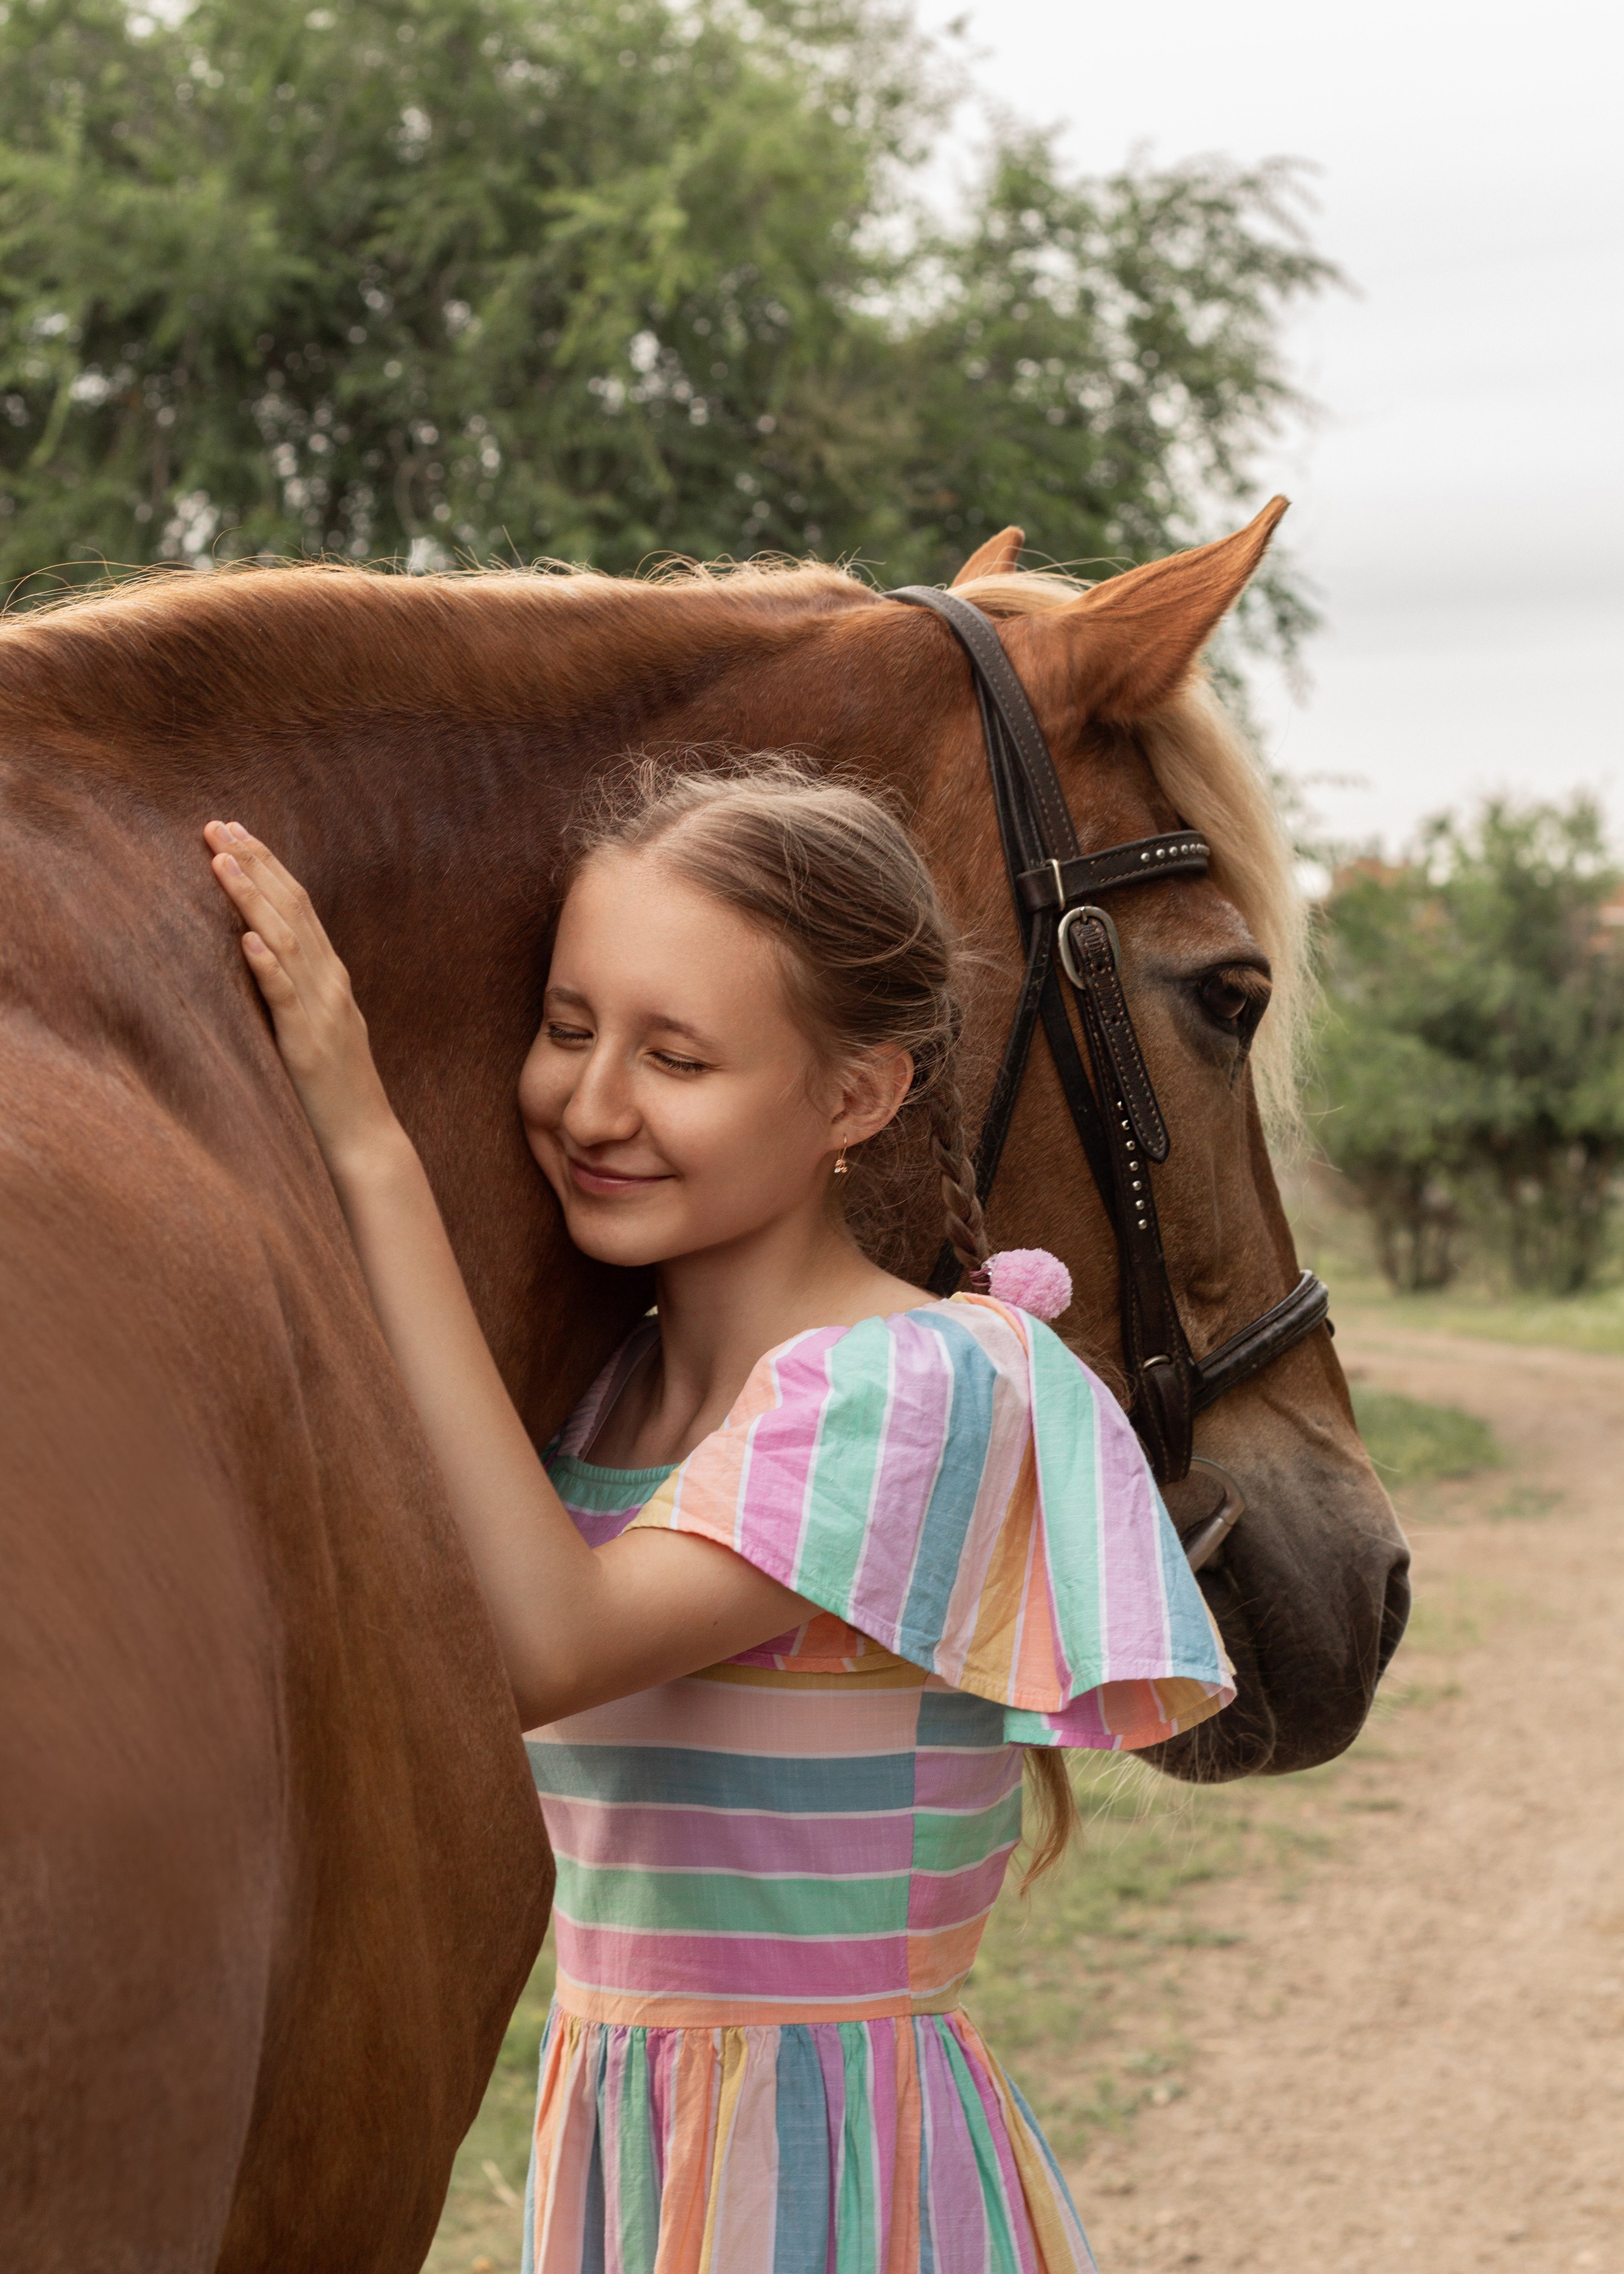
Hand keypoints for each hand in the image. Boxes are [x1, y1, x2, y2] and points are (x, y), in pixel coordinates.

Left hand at [204, 819, 398, 1174]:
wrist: (366, 1137)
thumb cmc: (336, 1087)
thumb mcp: (320, 1023)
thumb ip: (300, 986)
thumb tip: (264, 949)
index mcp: (331, 975)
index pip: (299, 904)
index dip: (268, 864)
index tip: (235, 829)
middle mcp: (330, 982)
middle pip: (292, 909)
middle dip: (254, 863)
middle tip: (217, 825)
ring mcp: (322, 1011)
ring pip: (286, 941)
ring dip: (252, 898)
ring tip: (221, 863)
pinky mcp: (307, 1044)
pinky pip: (286, 998)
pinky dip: (268, 965)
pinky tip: (247, 938)